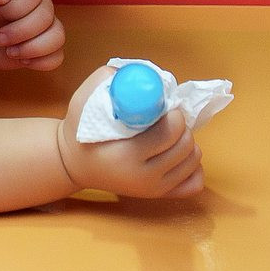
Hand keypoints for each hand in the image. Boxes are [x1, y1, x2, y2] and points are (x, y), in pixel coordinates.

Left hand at [0, 0, 64, 70]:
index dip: (14, 9)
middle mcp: (38, 2)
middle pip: (46, 17)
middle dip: (20, 32)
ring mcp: (43, 26)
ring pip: (58, 36)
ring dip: (32, 48)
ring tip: (10, 52)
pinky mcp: (43, 47)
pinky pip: (57, 57)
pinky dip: (40, 62)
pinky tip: (21, 60)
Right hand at [55, 67, 203, 198]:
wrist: (74, 164)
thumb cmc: (80, 130)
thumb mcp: (83, 99)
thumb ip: (107, 80)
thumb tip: (140, 74)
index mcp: (126, 154)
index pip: (170, 133)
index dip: (174, 114)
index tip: (165, 107)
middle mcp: (143, 177)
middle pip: (186, 146)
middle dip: (181, 126)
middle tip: (167, 118)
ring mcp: (154, 189)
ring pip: (194, 161)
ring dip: (187, 142)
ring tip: (168, 135)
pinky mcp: (161, 196)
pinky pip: (195, 182)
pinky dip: (191, 165)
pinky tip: (174, 154)